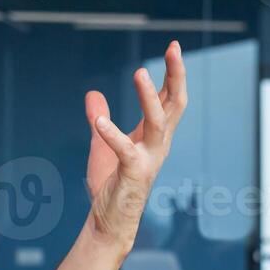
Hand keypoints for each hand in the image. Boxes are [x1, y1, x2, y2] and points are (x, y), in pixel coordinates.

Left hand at [82, 40, 187, 247]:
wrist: (109, 222)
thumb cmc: (111, 186)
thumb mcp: (101, 145)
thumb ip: (100, 119)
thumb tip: (93, 94)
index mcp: (154, 136)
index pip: (169, 98)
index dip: (173, 73)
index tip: (173, 46)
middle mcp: (158, 144)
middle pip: (175, 104)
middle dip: (176, 75)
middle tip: (174, 48)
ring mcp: (149, 159)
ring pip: (158, 122)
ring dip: (149, 97)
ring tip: (139, 72)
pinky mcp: (133, 174)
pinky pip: (125, 150)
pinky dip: (112, 134)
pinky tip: (98, 121)